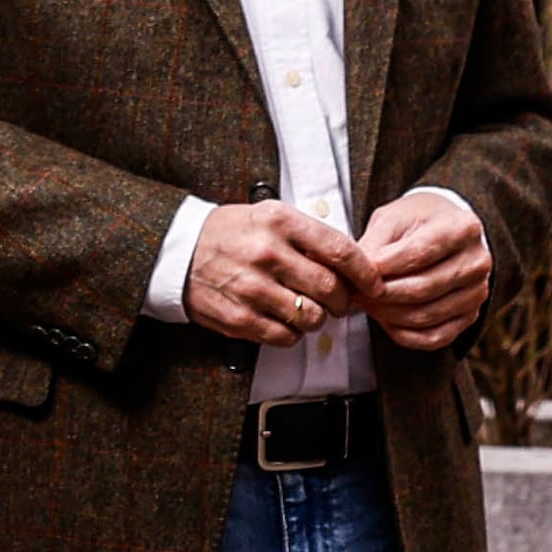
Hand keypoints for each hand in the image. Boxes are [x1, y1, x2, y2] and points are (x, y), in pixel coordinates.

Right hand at [186, 199, 365, 344]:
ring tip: (310, 310)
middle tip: (341, 302)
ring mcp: (252, 288)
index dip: (365, 273)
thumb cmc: (231, 233)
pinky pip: (285, 336)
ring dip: (319, 319)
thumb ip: (309, 236)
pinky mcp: (239, 317)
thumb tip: (352, 264)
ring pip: (312, 317)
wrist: (177, 251)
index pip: (340, 250)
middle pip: (331, 289)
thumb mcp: (269, 215)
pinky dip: (293, 334)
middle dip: (344, 301)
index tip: (373, 283)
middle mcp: (267, 253)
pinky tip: (285, 320)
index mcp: (280, 221)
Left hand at [356, 190, 490, 349]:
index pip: (421, 253)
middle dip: (383, 294)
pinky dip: (404, 335)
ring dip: (388, 315)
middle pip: (424, 288)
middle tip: (355, 293)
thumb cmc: (417, 222)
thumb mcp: (394, 218)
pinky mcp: (470, 316)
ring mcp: (477, 292)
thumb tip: (358, 274)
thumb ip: (375, 243)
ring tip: (365, 304)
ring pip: (426, 315)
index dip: (385, 266)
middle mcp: (478, 262)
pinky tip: (384, 321)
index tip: (358, 271)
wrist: (446, 232)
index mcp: (464, 228)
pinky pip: (434, 337)